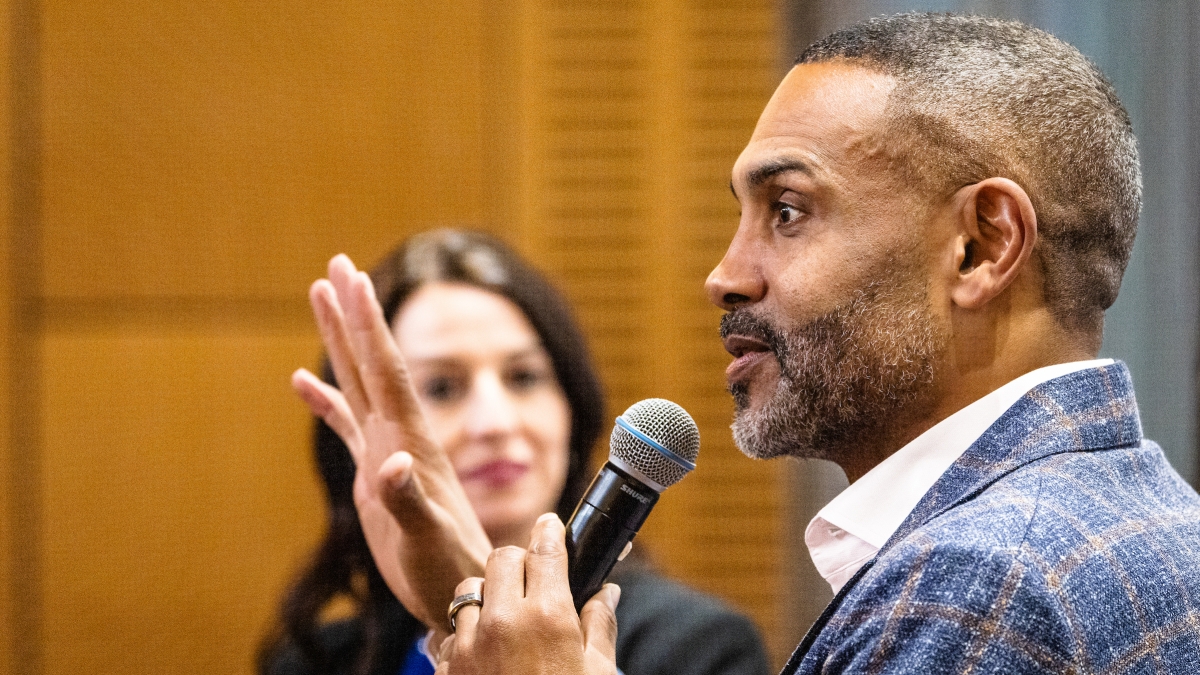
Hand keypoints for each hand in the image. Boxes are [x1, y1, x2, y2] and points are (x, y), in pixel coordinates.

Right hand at [292, 254, 492, 636]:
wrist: (459, 588)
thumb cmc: (447, 567)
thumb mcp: (426, 537)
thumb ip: (410, 501)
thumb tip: (392, 463)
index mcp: (412, 440)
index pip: (388, 370)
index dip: (370, 324)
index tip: (353, 278)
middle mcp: (400, 434)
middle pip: (372, 361)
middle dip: (354, 313)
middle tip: (335, 264)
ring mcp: (387, 449)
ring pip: (358, 382)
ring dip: (341, 340)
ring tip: (320, 296)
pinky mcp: (375, 473)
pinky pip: (347, 424)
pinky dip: (326, 400)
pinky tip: (303, 381)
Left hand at [436, 514, 619, 674]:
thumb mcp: (597, 672)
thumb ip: (601, 625)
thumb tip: (607, 591)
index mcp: (548, 616)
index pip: (545, 549)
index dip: (550, 531)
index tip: (551, 524)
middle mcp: (502, 621)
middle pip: (501, 558)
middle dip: (518, 561)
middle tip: (533, 575)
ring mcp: (469, 645)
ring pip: (468, 590)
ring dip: (487, 595)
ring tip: (506, 615)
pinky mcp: (448, 669)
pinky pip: (451, 633)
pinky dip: (467, 634)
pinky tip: (486, 652)